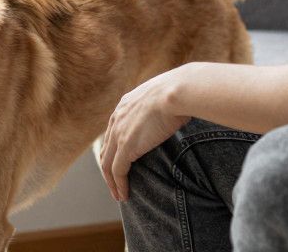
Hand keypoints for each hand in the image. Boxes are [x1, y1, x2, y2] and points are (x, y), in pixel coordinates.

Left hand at [98, 70, 190, 201]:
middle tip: (114, 183)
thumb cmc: (180, 92)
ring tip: (118, 195)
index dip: (114, 149)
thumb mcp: (164, 95)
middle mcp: (117, 119)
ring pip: (107, 164)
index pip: (112, 131)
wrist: (177, 92)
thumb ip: (162, 105)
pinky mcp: (126, 146)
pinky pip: (117, 170)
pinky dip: (119, 185)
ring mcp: (119, 133)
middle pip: (106, 149)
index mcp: (125, 105)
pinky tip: (124, 194)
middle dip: (108, 168)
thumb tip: (177, 110)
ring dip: (111, 182)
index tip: (119, 162)